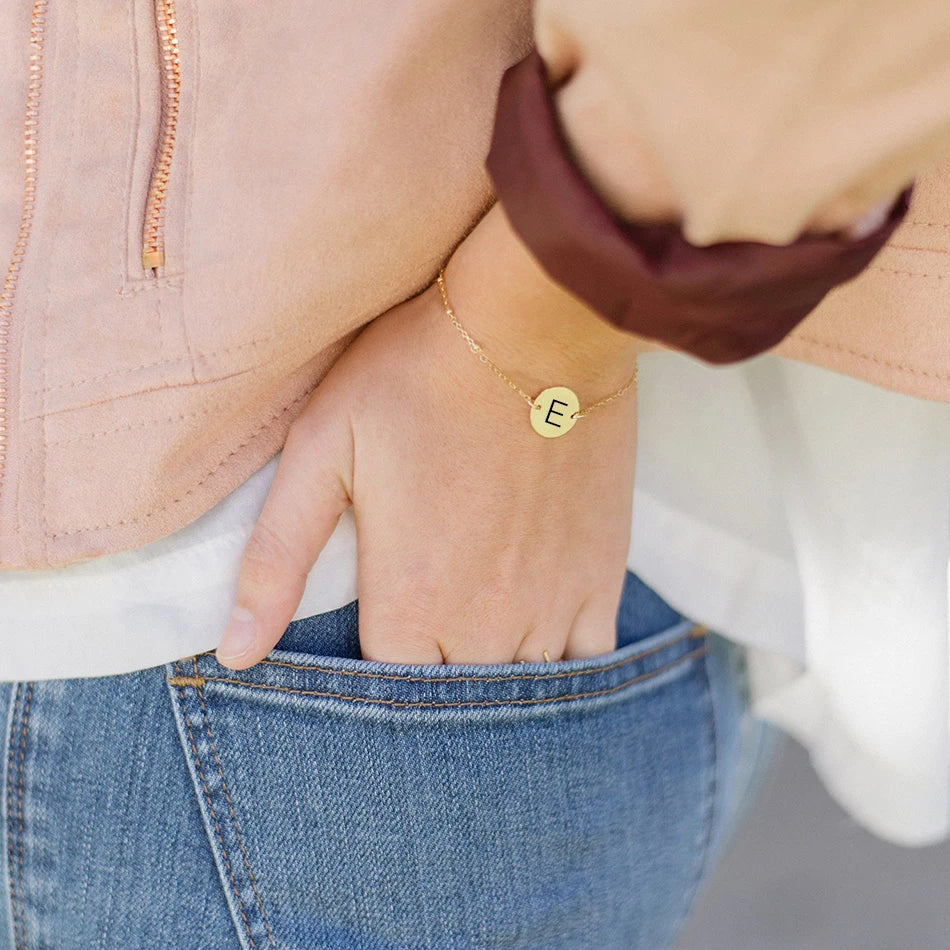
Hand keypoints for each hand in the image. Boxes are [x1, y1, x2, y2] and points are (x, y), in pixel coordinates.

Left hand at [214, 208, 641, 667]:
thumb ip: (276, 558)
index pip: (383, 695)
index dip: (368, 685)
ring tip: (473, 646)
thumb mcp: (323, 449)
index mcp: (410, 599)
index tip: (366, 647)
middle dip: (428, 690)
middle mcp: (485, 622)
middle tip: (419, 643)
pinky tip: (536, 642)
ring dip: (491, 683)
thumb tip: (235, 652)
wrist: (534, 327)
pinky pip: (587, 663)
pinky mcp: (599, 577)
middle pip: (451, 705)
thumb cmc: (418, 377)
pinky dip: (558, 671)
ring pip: (519, 694)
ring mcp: (551, 604)